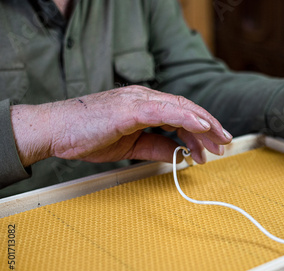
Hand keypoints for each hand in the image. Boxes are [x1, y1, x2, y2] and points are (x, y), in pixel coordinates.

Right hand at [11, 85, 231, 165]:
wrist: (55, 131)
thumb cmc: (86, 135)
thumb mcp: (131, 147)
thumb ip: (157, 147)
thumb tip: (180, 154)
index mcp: (144, 106)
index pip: (181, 115)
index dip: (200, 130)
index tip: (212, 147)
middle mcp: (145, 98)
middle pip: (187, 109)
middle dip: (209, 128)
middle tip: (224, 145)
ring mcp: (138, 101)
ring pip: (181, 108)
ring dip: (204, 125)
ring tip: (218, 142)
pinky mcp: (131, 108)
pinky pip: (165, 111)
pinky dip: (186, 118)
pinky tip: (201, 127)